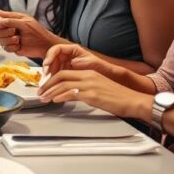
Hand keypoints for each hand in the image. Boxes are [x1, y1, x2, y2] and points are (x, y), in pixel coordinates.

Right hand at [0, 10, 64, 57]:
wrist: (46, 46)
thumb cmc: (38, 32)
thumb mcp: (24, 23)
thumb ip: (10, 19)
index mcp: (12, 21)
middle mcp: (10, 30)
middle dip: (3, 33)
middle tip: (14, 32)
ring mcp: (10, 39)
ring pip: (0, 41)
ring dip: (8, 40)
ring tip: (18, 40)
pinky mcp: (13, 48)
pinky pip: (5, 48)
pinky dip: (11, 47)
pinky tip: (19, 46)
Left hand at [37, 69, 151, 118]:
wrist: (133, 100)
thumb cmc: (118, 97)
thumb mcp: (99, 88)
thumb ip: (84, 88)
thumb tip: (71, 94)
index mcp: (89, 73)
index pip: (64, 72)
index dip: (52, 79)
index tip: (45, 86)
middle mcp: (88, 76)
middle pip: (60, 76)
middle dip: (47, 85)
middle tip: (40, 92)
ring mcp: (90, 85)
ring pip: (63, 85)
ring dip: (50, 92)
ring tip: (43, 98)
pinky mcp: (92, 94)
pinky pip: (72, 93)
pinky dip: (60, 96)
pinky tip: (55, 99)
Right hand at [43, 43, 117, 79]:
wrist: (106, 76)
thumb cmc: (100, 67)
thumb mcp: (92, 62)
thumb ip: (82, 61)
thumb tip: (73, 62)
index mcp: (72, 49)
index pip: (56, 49)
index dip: (50, 56)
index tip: (47, 63)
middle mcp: (66, 56)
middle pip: (51, 58)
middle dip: (47, 67)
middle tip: (46, 75)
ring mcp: (65, 64)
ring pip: (52, 67)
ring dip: (48, 74)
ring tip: (47, 82)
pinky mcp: (65, 73)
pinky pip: (55, 75)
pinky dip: (53, 79)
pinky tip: (52, 85)